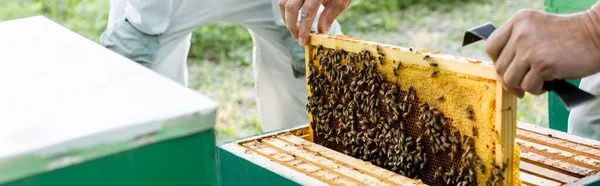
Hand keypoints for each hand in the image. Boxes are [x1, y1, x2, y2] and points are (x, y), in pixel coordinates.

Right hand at [278, 0, 350, 45]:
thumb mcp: (340, 1)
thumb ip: (329, 16)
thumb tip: (321, 33)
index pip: (306, 14)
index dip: (303, 30)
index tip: (303, 42)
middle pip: (290, 8)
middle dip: (291, 26)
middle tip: (297, 37)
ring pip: (282, 3)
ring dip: (286, 18)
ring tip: (294, 28)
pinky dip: (285, 9)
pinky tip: (293, 16)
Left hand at [485, 9, 599, 97]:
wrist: (598, 36)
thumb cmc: (568, 37)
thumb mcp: (537, 30)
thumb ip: (517, 43)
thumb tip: (500, 74)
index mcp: (518, 21)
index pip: (491, 46)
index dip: (497, 62)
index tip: (509, 69)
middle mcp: (521, 32)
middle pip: (499, 66)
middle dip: (511, 79)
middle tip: (524, 83)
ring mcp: (530, 48)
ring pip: (510, 79)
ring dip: (523, 86)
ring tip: (538, 81)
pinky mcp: (542, 64)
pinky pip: (528, 87)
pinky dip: (537, 90)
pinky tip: (547, 83)